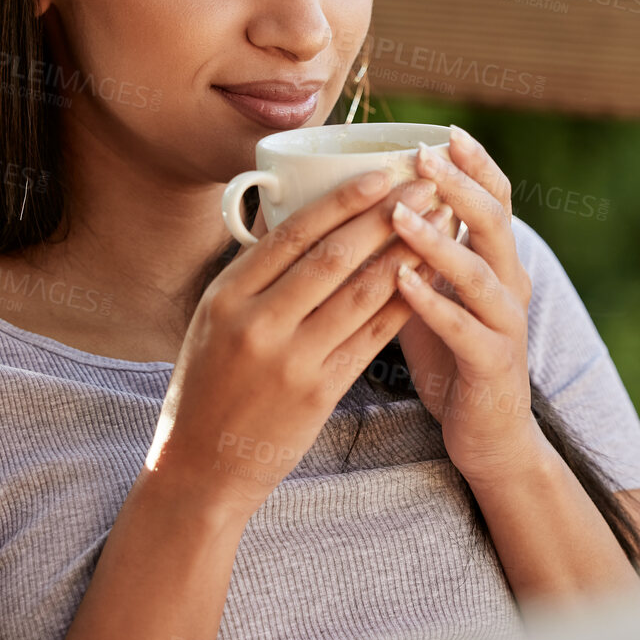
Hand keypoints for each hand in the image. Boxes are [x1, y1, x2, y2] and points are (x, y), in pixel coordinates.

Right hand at [143, 168, 444, 521]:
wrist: (199, 467)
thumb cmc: (209, 383)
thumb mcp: (212, 319)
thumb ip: (252, 273)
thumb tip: (295, 213)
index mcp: (227, 296)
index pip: (292, 234)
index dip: (341, 200)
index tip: (379, 172)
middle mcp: (257, 323)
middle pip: (334, 256)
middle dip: (387, 214)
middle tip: (426, 183)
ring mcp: (290, 360)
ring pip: (361, 293)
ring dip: (407, 251)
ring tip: (440, 222)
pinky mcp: (319, 392)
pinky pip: (371, 337)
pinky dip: (403, 302)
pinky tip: (429, 277)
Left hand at [387, 125, 544, 486]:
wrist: (488, 433)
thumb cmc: (451, 354)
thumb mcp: (434, 290)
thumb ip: (413, 249)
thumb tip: (360, 204)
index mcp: (498, 261)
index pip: (497, 198)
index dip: (476, 163)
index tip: (444, 131)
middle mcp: (510, 284)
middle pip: (496, 222)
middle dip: (460, 185)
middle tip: (424, 157)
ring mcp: (506, 325)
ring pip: (481, 273)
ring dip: (439, 241)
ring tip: (399, 214)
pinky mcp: (493, 364)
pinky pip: (465, 329)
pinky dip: (433, 303)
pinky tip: (401, 282)